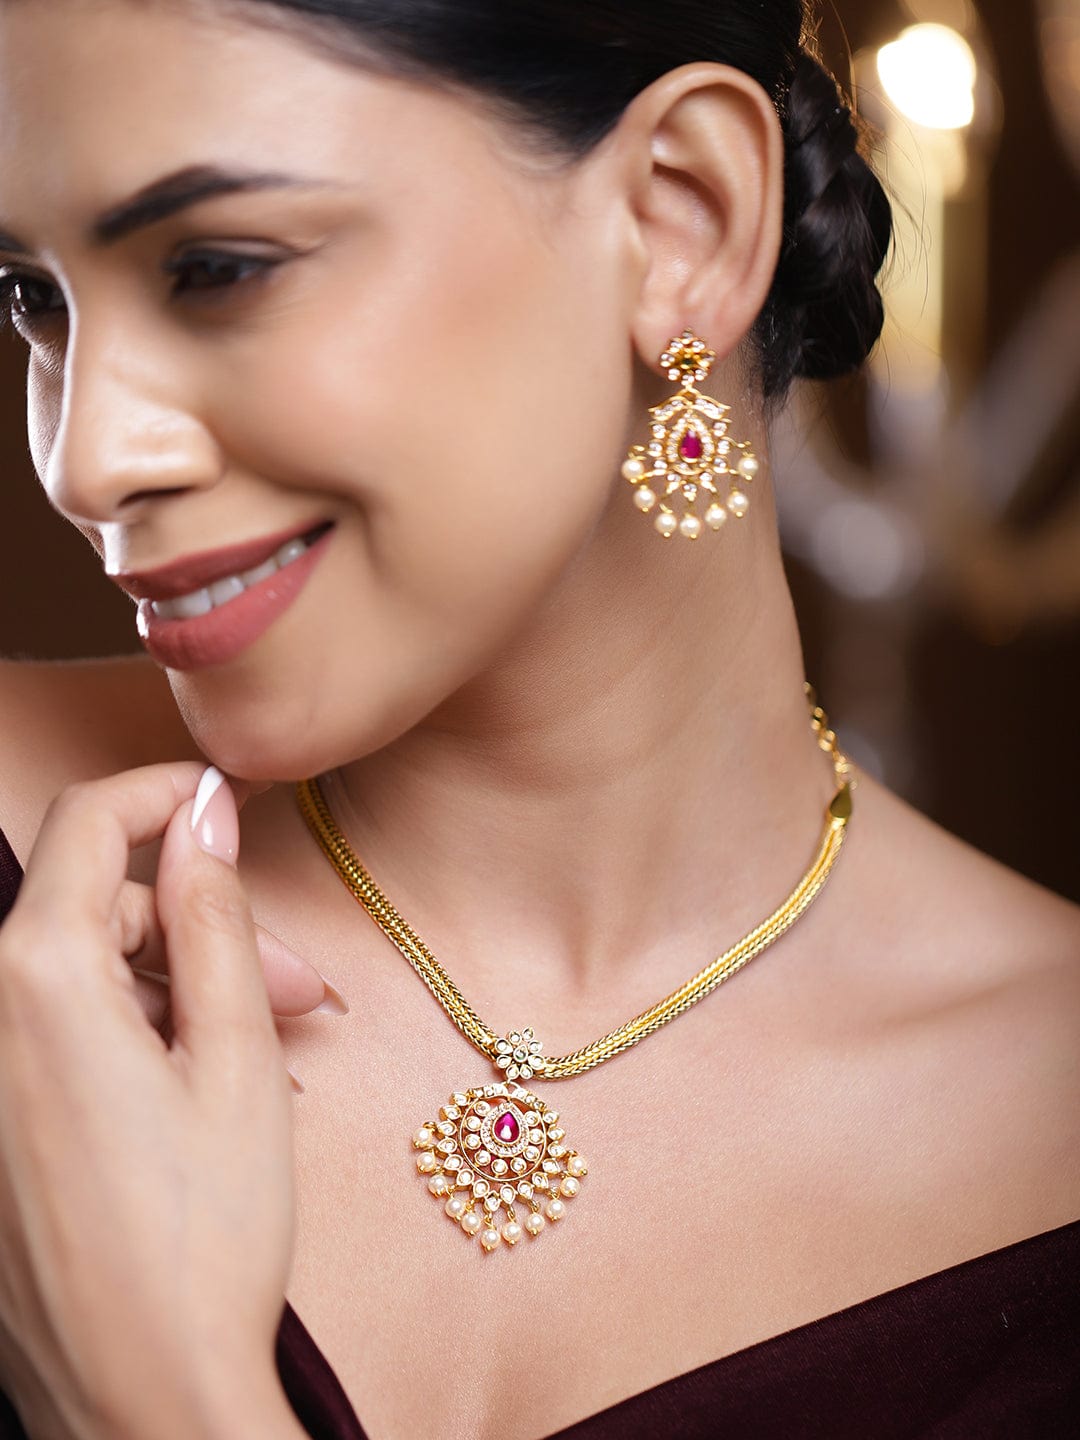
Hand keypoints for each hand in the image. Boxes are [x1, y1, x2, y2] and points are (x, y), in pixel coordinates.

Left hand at [0, 763, 298, 1439]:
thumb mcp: (235, 1054)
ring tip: (266, 1050)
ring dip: (176, 986)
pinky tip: (204, 1085)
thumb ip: (216, 915)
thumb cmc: (200, 1237)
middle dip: (199, 924)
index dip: (166, 795)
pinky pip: (56, 1032)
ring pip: (81, 973)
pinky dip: (132, 1034)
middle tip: (294, 983)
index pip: (89, 822)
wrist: (138, 1396)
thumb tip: (207, 814)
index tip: (229, 802)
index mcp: (37, 980)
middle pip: (95, 907)